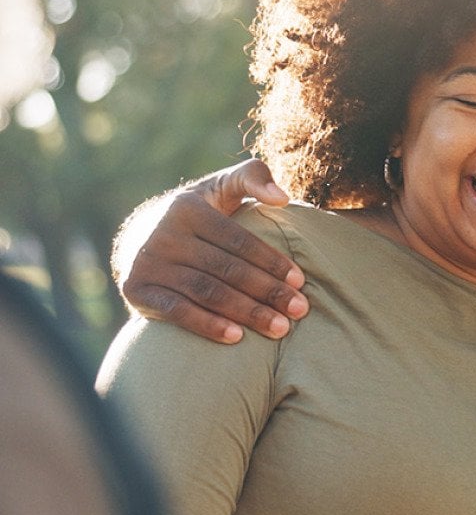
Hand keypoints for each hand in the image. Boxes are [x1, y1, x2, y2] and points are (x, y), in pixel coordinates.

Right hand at [115, 159, 309, 342]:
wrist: (142, 236)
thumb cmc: (200, 212)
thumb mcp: (222, 186)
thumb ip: (253, 177)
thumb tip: (282, 198)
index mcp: (187, 208)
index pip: (238, 240)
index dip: (271, 261)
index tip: (300, 281)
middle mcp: (163, 235)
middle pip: (226, 268)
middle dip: (267, 291)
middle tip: (299, 310)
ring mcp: (147, 264)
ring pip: (206, 292)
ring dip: (246, 312)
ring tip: (280, 328)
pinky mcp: (135, 290)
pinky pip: (176, 311)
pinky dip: (206, 325)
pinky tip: (237, 337)